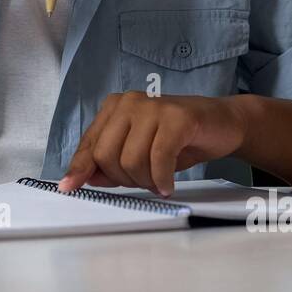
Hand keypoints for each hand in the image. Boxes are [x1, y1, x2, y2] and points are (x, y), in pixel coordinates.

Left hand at [58, 92, 248, 196]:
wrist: (222, 123)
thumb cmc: (178, 139)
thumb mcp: (139, 152)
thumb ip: (112, 163)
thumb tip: (85, 179)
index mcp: (114, 108)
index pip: (89, 144)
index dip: (79, 169)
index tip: (69, 188)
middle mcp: (128, 102)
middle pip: (106, 156)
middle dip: (124, 180)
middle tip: (145, 183)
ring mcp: (152, 107)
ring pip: (130, 160)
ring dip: (146, 181)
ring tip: (160, 181)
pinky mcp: (176, 118)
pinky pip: (158, 158)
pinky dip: (162, 179)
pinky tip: (169, 184)